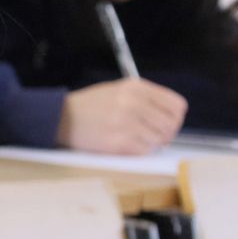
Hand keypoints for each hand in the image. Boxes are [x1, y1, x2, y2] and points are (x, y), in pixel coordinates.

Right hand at [57, 78, 187, 154]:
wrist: (61, 117)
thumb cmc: (91, 105)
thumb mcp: (119, 90)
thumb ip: (146, 98)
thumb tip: (171, 118)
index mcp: (136, 87)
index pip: (176, 105)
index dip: (176, 118)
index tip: (167, 124)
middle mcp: (133, 103)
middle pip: (170, 125)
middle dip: (165, 135)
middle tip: (155, 138)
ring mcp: (125, 122)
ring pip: (158, 140)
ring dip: (150, 143)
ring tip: (135, 139)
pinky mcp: (117, 142)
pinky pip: (144, 150)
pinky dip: (138, 151)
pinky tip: (125, 145)